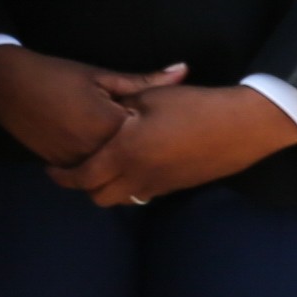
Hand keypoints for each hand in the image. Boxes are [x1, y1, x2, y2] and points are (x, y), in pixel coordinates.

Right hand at [0, 45, 180, 170]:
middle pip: (131, 160)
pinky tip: (109, 154)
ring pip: (109, 171)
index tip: (170, 124)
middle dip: (144, 153)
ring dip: (122, 163)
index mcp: (110, 125)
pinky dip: (100, 166)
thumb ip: (145, 82)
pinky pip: (88, 172)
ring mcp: (74, 160)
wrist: (6, 82)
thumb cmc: (57, 74)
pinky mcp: (59, 163)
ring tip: (136, 152)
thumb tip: (184, 70)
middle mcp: (93, 149)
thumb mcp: (102, 75)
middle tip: (159, 143)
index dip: (161, 132)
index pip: (149, 138)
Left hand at [49, 77, 296, 207]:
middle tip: (78, 168)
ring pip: (124, 199)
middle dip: (85, 186)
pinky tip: (137, 165)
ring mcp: (162, 185)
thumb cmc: (195, 106)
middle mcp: (140, 176)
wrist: (245, 125)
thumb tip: (103, 110)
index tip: (51, 168)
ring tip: (106, 167)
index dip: (62, 176)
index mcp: (125, 154)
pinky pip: (147, 193)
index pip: (82, 177)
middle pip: (100, 196)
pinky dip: (134, 185)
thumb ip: (122, 106)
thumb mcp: (151, 98)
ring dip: (111, 188)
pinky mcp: (181, 186)